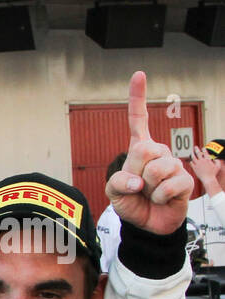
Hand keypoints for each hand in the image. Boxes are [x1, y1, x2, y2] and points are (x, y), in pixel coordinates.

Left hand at [104, 72, 192, 234]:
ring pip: (157, 170)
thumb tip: (136, 180)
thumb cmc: (131, 203)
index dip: (138, 98)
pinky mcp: (185, 180)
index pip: (138, 120)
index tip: (139, 75)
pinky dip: (159, 197)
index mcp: (139, 149)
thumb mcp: (113, 192)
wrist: (148, 224)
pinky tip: (161, 199)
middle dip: (136, 170)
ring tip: (150, 193)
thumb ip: (116, 182)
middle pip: (144, 149)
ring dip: (148, 187)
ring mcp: (173, 165)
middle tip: (138, 185)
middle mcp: (159, 152)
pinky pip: (168, 186)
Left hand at [189, 146, 222, 195]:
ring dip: (192, 154)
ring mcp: (197, 164)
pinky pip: (191, 163)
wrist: (208, 179)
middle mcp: (202, 161)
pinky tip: (191, 161)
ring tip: (191, 152)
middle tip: (195, 147)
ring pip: (193, 157)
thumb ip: (217, 161)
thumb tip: (215, 158)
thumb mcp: (218, 166)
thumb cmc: (213, 173)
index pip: (205, 152)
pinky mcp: (194, 168)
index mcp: (208, 159)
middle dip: (196, 149)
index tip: (203, 148)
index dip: (204, 149)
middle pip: (198, 153)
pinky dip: (191, 161)